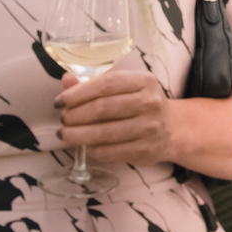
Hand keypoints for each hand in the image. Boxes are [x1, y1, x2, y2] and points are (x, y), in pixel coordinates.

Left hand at [58, 72, 178, 166]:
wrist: (172, 129)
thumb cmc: (140, 104)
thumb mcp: (124, 87)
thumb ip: (95, 83)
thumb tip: (67, 79)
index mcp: (144, 81)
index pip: (107, 84)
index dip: (79, 93)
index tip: (59, 101)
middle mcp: (150, 103)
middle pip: (103, 108)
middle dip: (75, 115)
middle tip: (62, 119)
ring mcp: (150, 128)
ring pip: (105, 133)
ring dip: (78, 135)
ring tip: (65, 134)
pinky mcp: (146, 150)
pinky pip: (111, 152)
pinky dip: (93, 150)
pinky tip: (85, 147)